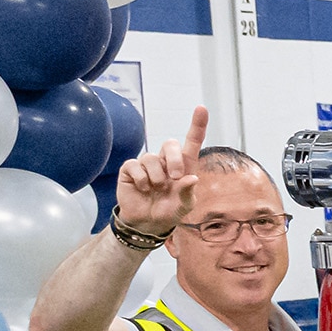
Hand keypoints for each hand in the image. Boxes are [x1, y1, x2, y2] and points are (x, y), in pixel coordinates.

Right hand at [110, 103, 208, 236]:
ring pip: (151, 158)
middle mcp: (166, 160)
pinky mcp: (130, 168)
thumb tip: (191, 178)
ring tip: (156, 189)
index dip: (197, 125)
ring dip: (156, 177)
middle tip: (176, 177)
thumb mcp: (185, 206)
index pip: (192, 141)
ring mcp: (147, 163)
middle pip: (169, 143)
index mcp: (184, 166)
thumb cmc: (170, 210)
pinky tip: (143, 189)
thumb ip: (188, 193)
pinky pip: (134, 165)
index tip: (201, 108)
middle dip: (174, 160)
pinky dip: (141, 180)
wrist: (148, 222)